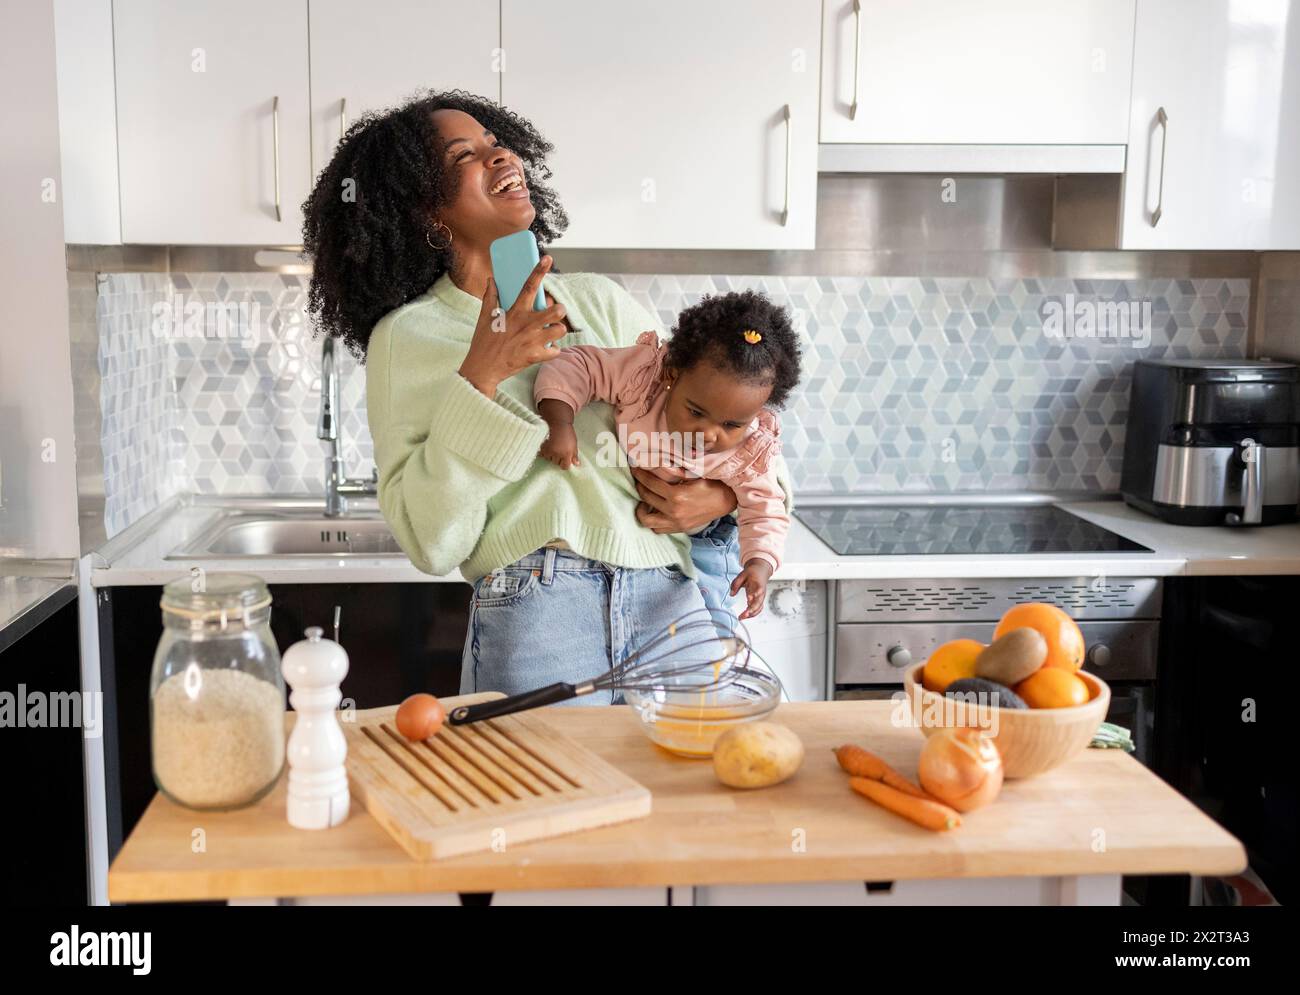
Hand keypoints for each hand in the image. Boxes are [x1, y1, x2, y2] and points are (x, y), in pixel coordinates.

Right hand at [457, 256, 566, 396]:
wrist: (482, 369)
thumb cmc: (483, 342)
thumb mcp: (484, 318)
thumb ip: (490, 297)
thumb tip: (491, 279)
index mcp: (514, 312)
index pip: (528, 287)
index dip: (539, 271)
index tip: (548, 258)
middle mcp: (526, 325)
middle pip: (555, 311)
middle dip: (560, 309)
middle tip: (555, 312)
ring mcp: (532, 341)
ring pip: (560, 330)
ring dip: (558, 331)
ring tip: (550, 332)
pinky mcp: (535, 357)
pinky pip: (555, 351)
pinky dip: (553, 351)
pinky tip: (546, 349)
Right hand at [540, 422, 580, 469]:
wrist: (559, 424)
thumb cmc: (568, 434)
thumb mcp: (574, 445)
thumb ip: (574, 455)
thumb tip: (577, 464)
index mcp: (567, 454)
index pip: (564, 467)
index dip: (564, 464)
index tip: (564, 460)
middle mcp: (558, 454)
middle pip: (556, 463)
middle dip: (557, 458)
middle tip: (558, 451)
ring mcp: (550, 451)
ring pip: (549, 459)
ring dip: (550, 455)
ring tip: (553, 447)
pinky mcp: (543, 447)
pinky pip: (542, 454)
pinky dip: (543, 452)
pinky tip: (547, 447)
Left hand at [631, 467, 737, 533]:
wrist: (725, 500)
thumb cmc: (710, 483)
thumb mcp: (692, 473)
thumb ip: (672, 471)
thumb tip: (653, 463)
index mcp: (676, 495)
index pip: (650, 483)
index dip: (640, 474)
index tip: (634, 468)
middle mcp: (674, 511)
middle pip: (646, 497)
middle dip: (639, 485)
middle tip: (638, 478)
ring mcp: (676, 523)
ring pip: (646, 519)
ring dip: (641, 508)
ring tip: (643, 499)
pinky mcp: (679, 529)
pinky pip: (657, 529)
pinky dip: (652, 520)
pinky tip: (654, 510)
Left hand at [729, 558, 772, 619]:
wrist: (761, 571)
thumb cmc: (752, 573)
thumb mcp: (742, 574)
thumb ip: (736, 584)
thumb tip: (731, 594)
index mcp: (758, 584)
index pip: (758, 590)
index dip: (755, 595)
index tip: (749, 598)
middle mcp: (761, 592)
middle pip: (759, 603)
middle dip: (752, 610)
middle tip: (744, 615)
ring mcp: (761, 597)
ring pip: (759, 608)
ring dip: (751, 614)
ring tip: (741, 617)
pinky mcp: (759, 601)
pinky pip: (757, 609)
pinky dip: (752, 614)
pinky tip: (744, 616)